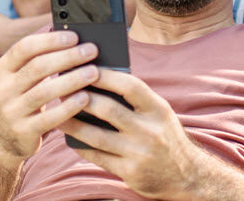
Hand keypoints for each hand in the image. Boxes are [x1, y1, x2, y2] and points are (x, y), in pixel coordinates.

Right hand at [0, 30, 99, 160]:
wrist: (4, 139)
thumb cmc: (23, 99)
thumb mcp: (22, 78)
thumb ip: (40, 60)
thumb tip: (73, 39)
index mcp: (4, 69)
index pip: (25, 47)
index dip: (50, 40)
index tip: (74, 36)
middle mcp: (4, 88)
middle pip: (37, 67)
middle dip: (68, 57)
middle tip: (92, 51)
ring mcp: (12, 111)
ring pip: (44, 92)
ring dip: (72, 79)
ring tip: (94, 72)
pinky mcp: (23, 131)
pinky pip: (49, 118)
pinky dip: (68, 107)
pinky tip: (85, 98)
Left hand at [58, 69, 203, 198]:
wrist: (186, 176)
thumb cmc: (166, 137)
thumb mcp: (159, 114)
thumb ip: (136, 100)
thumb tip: (99, 81)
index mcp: (159, 110)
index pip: (130, 86)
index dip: (106, 76)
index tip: (84, 66)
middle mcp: (150, 131)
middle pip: (108, 109)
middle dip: (81, 98)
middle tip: (61, 89)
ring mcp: (139, 153)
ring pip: (96, 135)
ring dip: (72, 123)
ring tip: (57, 114)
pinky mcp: (129, 172)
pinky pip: (96, 156)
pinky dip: (80, 145)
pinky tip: (69, 137)